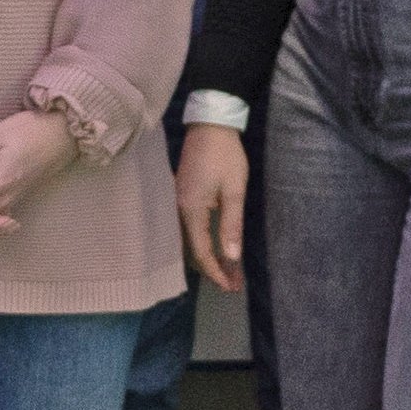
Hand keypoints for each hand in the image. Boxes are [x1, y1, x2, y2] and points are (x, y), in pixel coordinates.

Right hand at [177, 125, 249, 291]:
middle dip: (211, 269)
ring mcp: (176, 201)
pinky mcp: (179, 195)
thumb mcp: (234, 190)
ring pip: (187, 240)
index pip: (201, 251)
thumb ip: (232, 225)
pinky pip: (186, 227)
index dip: (216, 271)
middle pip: (190, 250)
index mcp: (190, 209)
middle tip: (232, 284)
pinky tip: (212, 247)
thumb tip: (232, 257)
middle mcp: (177, 209)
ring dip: (206, 257)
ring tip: (226, 271)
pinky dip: (199, 241)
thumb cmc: (225, 155)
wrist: (210, 123)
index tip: (231, 286)